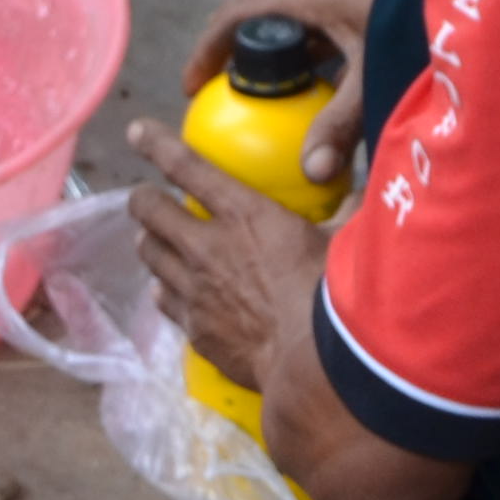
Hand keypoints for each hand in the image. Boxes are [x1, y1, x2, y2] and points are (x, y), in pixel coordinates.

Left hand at [119, 125, 320, 385]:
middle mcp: (206, 248)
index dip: (157, 144)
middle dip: (144, 200)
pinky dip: (164, 290)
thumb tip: (362, 194)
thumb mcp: (345, 242)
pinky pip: (164, 301)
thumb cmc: (335, 298)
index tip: (137, 131)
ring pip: (149, 254)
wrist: (312, 368)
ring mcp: (194, 291)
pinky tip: (171, 291)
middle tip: (147, 198)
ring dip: (151, 242)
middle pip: (150, 211)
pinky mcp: (194, 329)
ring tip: (157, 240)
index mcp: (245, 214)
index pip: (188, 166)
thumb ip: (346, 213)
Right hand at [183, 0, 377, 194]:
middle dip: (244, 62)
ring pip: (303, 38)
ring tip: (275, 113)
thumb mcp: (375, 77)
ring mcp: (354, 6)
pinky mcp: (377, 20)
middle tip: (231, 103)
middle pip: (267, 26)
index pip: (239, 13)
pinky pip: (334, 47)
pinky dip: (322, 76)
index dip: (208, 47)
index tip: (193, 86)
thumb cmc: (424, 26)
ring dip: (286, 70)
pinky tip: (331, 111)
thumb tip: (312, 174)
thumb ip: (342, 124)